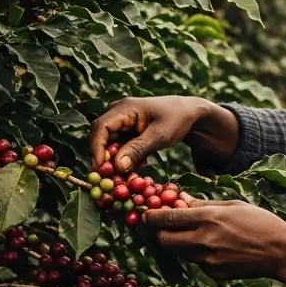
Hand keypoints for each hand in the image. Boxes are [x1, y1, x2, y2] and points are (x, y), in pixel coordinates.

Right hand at [87, 95, 237, 171]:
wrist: (188, 113)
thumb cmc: (176, 120)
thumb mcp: (159, 136)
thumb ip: (137, 150)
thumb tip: (117, 167)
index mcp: (124, 108)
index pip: (100, 128)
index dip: (97, 148)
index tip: (101, 168)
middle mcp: (118, 113)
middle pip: (100, 137)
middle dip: (105, 158)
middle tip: (112, 177)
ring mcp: (121, 122)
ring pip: (108, 144)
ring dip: (115, 160)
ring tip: (129, 173)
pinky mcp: (126, 131)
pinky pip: (118, 147)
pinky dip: (124, 158)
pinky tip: (138, 165)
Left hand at [143, 199, 285, 280]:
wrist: (281, 252)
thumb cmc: (260, 222)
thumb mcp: (233, 205)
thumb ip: (204, 205)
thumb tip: (181, 200)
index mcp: (208, 218)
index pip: (168, 218)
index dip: (152, 216)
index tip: (146, 214)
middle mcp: (204, 241)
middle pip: (165, 241)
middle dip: (159, 233)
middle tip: (163, 227)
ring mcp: (208, 260)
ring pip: (181, 252)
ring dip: (181, 243)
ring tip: (198, 234)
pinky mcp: (214, 273)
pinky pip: (198, 262)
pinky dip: (200, 254)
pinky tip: (219, 248)